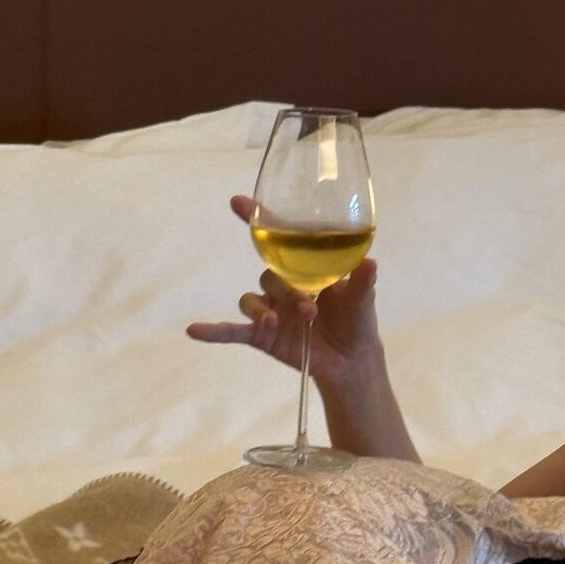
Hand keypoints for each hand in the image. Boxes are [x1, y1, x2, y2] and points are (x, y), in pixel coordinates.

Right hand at [186, 195, 381, 387]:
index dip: (257, 217)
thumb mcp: (363, 300)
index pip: (277, 236)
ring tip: (279, 323)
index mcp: (304, 265)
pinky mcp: (262, 335)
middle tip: (311, 307)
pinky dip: (214, 331)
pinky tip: (194, 330)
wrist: (350, 361)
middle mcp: (283, 283)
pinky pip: (232, 330)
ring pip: (253, 300)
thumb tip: (370, 263)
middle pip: (270, 274)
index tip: (239, 203)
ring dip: (264, 311)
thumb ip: (362, 282)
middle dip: (287, 289)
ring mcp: (270, 308)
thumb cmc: (356, 320)